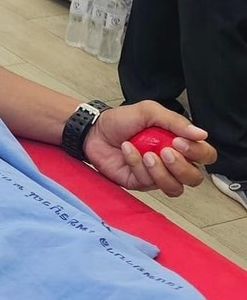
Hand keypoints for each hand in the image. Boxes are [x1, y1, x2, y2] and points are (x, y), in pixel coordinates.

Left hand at [83, 105, 214, 195]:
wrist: (94, 130)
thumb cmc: (122, 120)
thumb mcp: (149, 112)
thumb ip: (175, 122)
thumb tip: (201, 134)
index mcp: (180, 144)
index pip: (205, 155)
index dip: (198, 152)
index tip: (179, 141)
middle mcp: (172, 162)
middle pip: (194, 178)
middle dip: (181, 167)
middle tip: (165, 151)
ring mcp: (156, 175)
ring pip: (174, 188)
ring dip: (161, 172)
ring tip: (147, 154)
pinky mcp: (139, 183)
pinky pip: (147, 183)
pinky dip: (137, 165)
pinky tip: (128, 150)